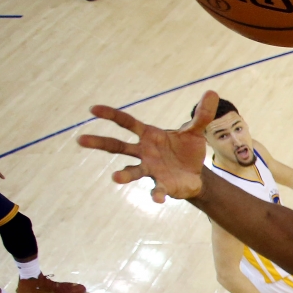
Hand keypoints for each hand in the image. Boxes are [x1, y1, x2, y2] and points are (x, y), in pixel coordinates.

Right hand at [78, 91, 218, 201]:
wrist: (196, 174)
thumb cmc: (187, 150)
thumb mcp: (195, 131)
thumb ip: (202, 115)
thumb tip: (212, 93)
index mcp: (148, 135)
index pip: (126, 122)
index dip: (111, 115)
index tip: (93, 109)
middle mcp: (144, 152)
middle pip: (117, 146)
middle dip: (100, 143)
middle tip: (81, 139)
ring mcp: (150, 169)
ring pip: (132, 171)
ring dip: (124, 174)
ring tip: (115, 177)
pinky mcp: (162, 184)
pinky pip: (157, 189)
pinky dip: (156, 194)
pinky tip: (157, 198)